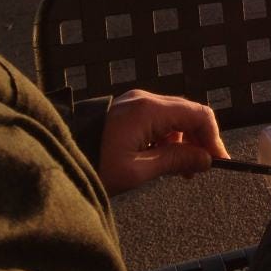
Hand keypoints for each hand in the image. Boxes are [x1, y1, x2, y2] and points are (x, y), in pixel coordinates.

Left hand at [98, 90, 229, 195]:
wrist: (53, 157)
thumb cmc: (92, 164)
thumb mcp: (137, 171)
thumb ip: (176, 162)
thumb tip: (205, 160)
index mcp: (150, 110)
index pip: (198, 115)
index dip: (213, 138)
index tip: (218, 161)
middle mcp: (145, 99)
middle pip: (188, 114)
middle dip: (199, 141)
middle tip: (199, 170)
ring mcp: (136, 102)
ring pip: (175, 118)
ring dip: (183, 141)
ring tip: (180, 170)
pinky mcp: (128, 110)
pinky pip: (159, 120)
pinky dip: (168, 138)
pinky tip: (162, 158)